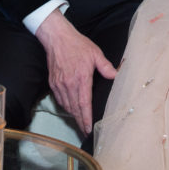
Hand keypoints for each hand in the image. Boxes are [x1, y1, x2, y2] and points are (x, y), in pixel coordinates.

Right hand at [34, 10, 116, 134]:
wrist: (57, 38)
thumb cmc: (77, 44)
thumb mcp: (95, 53)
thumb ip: (105, 66)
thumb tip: (115, 75)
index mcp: (81, 78)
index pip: (84, 104)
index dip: (86, 118)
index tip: (89, 129)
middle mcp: (69, 84)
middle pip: (75, 109)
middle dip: (80, 122)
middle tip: (85, 131)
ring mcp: (59, 84)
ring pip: (67, 106)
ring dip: (73, 115)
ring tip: (80, 122)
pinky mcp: (53, 82)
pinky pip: (59, 99)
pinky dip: (65, 106)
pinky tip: (70, 108)